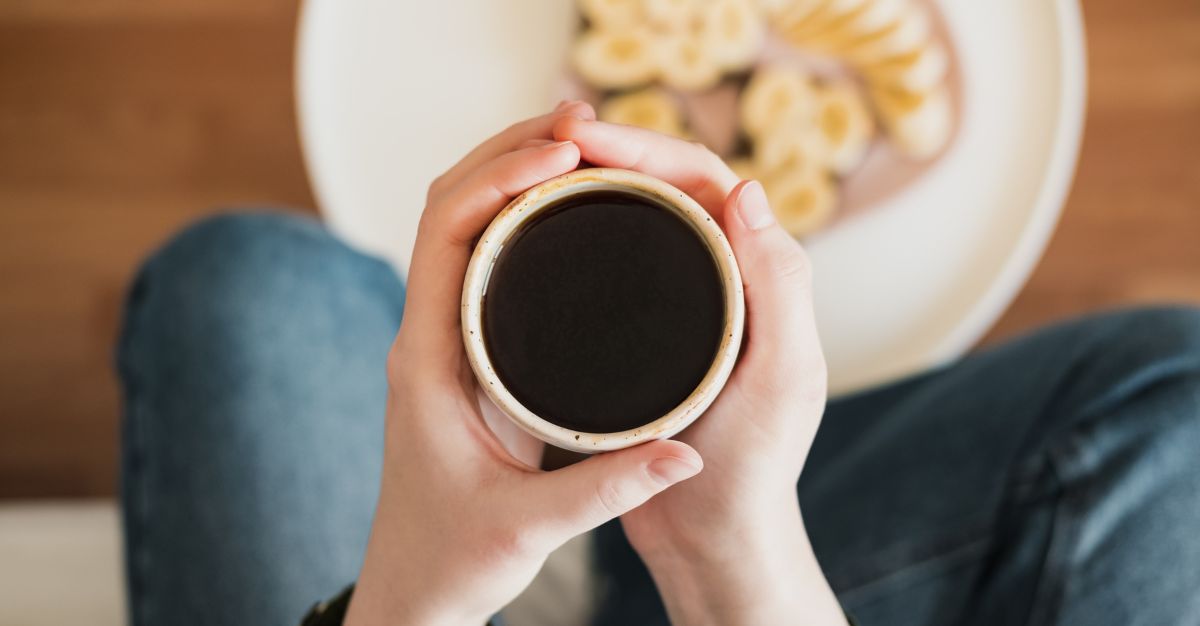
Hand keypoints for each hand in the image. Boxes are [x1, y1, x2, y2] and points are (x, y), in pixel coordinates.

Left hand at [344, 103, 705, 625]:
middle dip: (510, 151)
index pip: (446, 232)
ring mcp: (442, 340)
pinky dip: (519, 216)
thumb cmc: (452, 559)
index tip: (568, 154)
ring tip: (581, 145)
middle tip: (584, 122)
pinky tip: (567, 209)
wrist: (414, 590)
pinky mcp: (465, 355)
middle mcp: (427, 335)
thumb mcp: (530, 528)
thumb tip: (686, 454)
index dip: (501, 176)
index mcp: (428, 360)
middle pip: (451, 206)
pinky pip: (482, 259)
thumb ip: (608, 491)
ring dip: (511, 174)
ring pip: (463, 225)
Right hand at [554, 118, 846, 624]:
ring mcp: (679, 305)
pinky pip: (610, 266)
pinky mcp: (640, 336)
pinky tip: (533, 233)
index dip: (646, 148)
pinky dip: (575, 236)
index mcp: (762, 275)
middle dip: (609, 151)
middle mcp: (724, 278)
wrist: (710, 537)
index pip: (705, 180)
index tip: (583, 138)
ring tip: (529, 170)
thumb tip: (748, 189)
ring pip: (634, 219)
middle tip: (546, 139)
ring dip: (588, 185)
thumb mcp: (779, 378)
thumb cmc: (751, 470)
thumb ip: (779, 287)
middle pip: (664, 186)